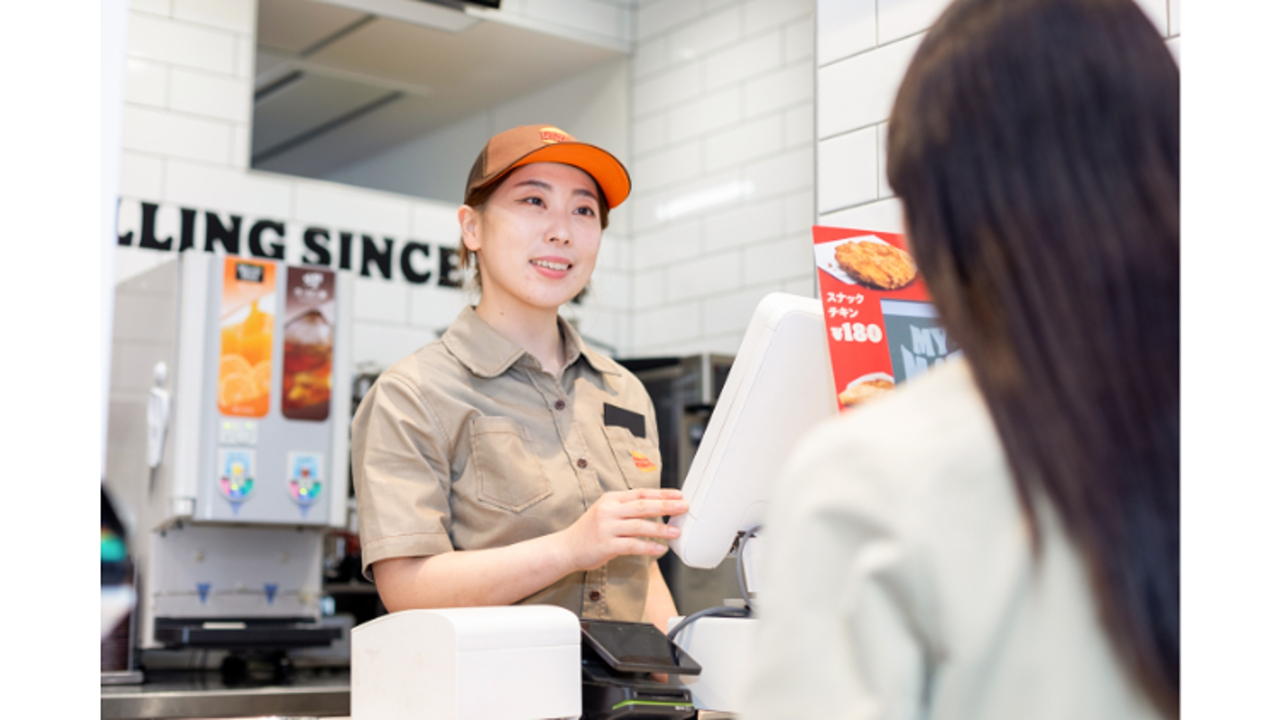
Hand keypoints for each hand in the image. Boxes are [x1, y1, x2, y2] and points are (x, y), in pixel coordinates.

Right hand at [560, 489, 687, 571]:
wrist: (567, 548)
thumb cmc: (591, 531)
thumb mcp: (606, 512)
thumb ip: (627, 509)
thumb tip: (656, 508)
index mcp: (611, 499)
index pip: (641, 493)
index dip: (662, 493)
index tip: (679, 495)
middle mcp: (609, 510)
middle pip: (643, 506)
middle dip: (666, 506)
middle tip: (684, 507)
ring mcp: (607, 528)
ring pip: (640, 526)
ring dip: (661, 528)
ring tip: (676, 532)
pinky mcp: (606, 545)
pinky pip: (632, 545)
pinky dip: (648, 547)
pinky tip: (660, 549)